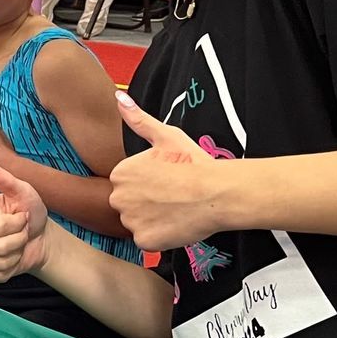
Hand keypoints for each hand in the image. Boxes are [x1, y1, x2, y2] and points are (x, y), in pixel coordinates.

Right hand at [0, 153, 51, 283]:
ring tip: (17, 246)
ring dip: (16, 256)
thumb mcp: (22, 191)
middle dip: (19, 241)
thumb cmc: (31, 212)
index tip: (22, 217)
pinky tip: (11, 259)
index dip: (19, 225)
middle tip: (21, 233)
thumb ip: (1, 176)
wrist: (40, 238)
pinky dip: (10, 270)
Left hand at [108, 94, 227, 250]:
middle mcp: (118, 197)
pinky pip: (148, 240)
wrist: (218, 192)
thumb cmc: (194, 164)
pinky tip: (177, 224)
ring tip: (176, 210)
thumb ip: (138, 120)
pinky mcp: (144, 240)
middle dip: (147, 203)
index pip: (128, 185)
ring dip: (154, 220)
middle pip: (129, 205)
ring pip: (138, 223)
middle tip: (173, 198)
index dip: (150, 185)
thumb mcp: (166, 136)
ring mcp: (130, 221)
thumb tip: (118, 97)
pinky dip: (161, 236)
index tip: (168, 182)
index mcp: (120, 173)